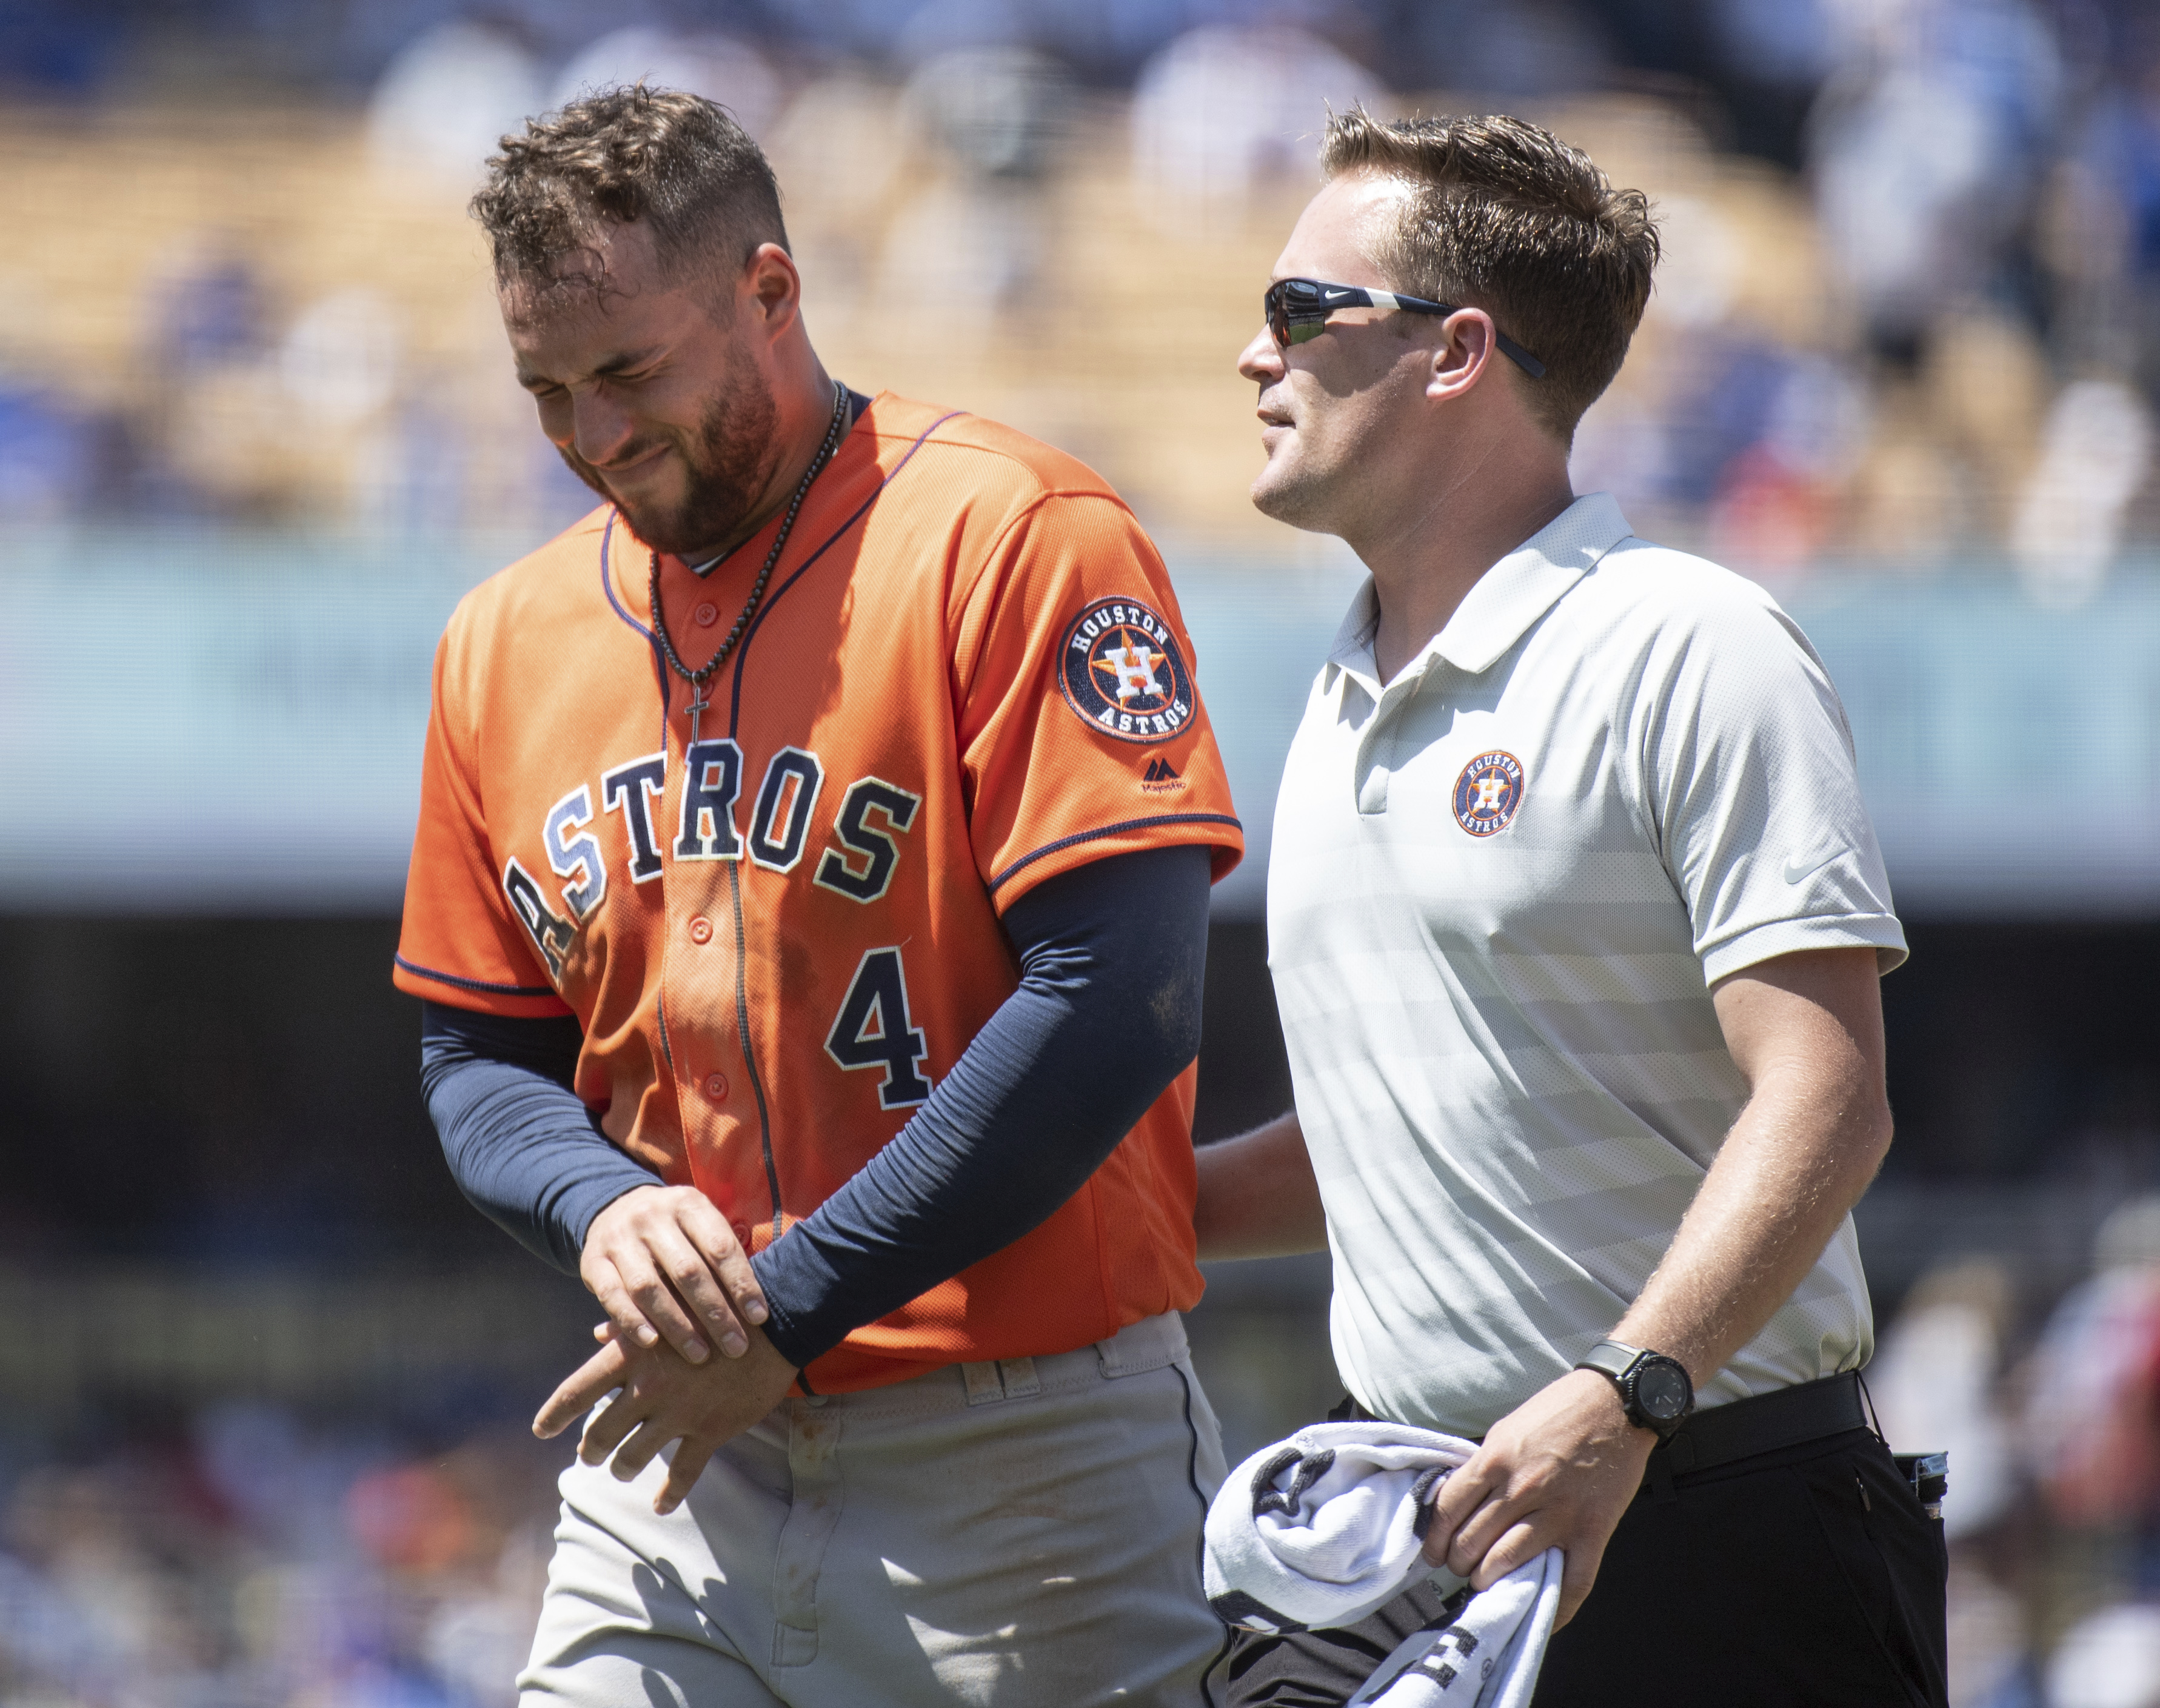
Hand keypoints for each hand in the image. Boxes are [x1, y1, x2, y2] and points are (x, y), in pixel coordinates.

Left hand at [534, 1322, 798, 1514]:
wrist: (774, 1323)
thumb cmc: (717, 1306)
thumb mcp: (670, 1307)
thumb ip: (630, 1326)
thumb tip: (598, 1334)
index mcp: (633, 1354)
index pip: (577, 1391)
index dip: (553, 1414)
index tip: (540, 1430)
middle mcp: (648, 1388)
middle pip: (599, 1433)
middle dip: (590, 1449)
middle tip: (590, 1453)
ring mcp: (678, 1414)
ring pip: (633, 1458)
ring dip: (622, 1468)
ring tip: (622, 1470)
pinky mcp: (709, 1431)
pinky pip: (682, 1475)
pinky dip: (670, 1495)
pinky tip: (661, 1505)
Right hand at [580, 1185, 766, 1364]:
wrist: (614, 1208)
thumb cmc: (675, 1229)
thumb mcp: (700, 1225)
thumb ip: (723, 1256)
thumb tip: (757, 1307)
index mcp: (688, 1204)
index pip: (720, 1247)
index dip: (741, 1284)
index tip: (759, 1318)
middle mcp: (652, 1217)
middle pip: (688, 1271)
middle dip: (715, 1313)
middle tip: (735, 1347)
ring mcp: (620, 1238)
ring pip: (650, 1287)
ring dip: (677, 1325)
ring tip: (700, 1354)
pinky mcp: (592, 1261)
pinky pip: (613, 1296)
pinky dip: (632, 1322)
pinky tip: (652, 1343)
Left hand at [1422, 1370, 1655, 1627]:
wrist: (1618, 1403)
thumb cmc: (1560, 1410)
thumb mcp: (1507, 1429)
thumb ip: (1483, 1466)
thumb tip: (1458, 1502)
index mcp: (1496, 1458)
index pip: (1447, 1510)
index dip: (1434, 1538)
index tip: (1432, 1552)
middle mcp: (1522, 1487)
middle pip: (1471, 1541)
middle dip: (1458, 1563)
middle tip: (1459, 1568)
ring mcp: (1559, 1512)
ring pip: (1507, 1562)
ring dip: (1488, 1580)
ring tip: (1485, 1582)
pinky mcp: (1592, 1530)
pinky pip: (1572, 1582)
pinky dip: (1554, 1608)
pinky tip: (1537, 1613)